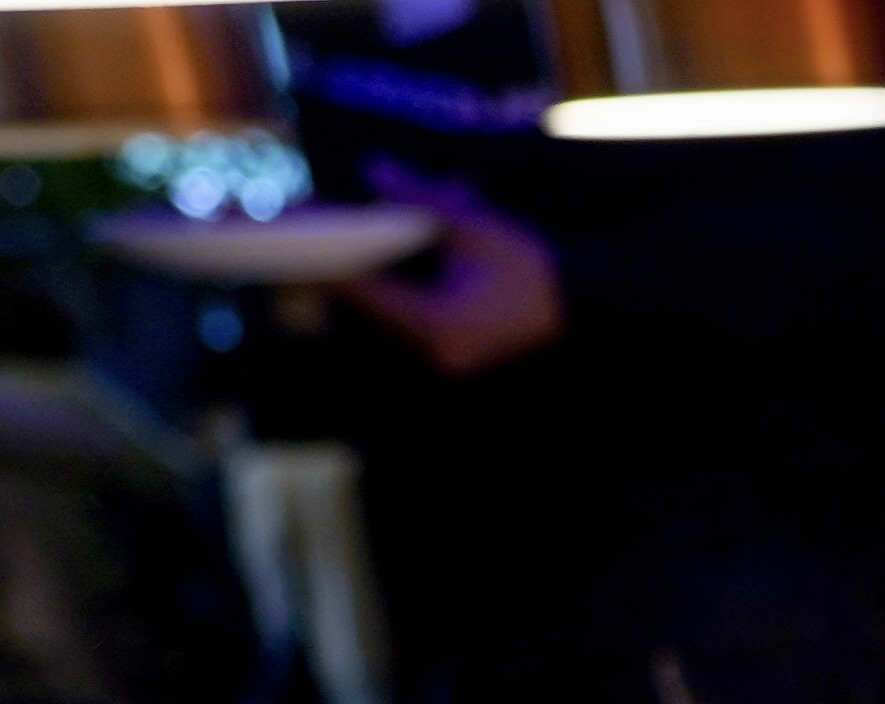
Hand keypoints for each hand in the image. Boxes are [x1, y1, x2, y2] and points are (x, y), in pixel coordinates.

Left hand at [337, 169, 565, 378]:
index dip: (326, 252)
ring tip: (362, 220)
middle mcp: (430, 347)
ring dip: (380, 260)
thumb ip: (421, 199)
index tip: (298, 221)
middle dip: (353, 250)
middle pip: (371, 295)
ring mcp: (442, 352)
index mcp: (433, 323)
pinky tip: (405, 243)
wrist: (585, 307)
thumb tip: (372, 170)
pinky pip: (414, 307)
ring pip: (392, 300)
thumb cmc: (534, 271)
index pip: (361, 287)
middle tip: (320, 212)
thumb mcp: (475, 226)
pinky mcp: (453, 346)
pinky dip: (405, 275)